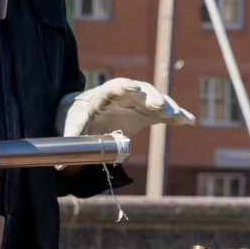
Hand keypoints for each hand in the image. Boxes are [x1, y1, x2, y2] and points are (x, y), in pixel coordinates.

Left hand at [57, 78, 195, 138]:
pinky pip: (164, 113)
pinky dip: (176, 116)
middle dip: (152, 97)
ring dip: (169, 107)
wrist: (89, 115)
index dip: (126, 88)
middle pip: (143, 92)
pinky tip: (189, 121)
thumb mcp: (72, 126)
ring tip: (180, 117)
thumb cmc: (79, 117)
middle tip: (160, 106)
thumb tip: (59, 161)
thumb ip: (71, 139)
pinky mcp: (148, 113)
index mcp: (106, 94)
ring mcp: (140, 102)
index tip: (134, 88)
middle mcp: (127, 94)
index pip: (117, 87)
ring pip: (157, 101)